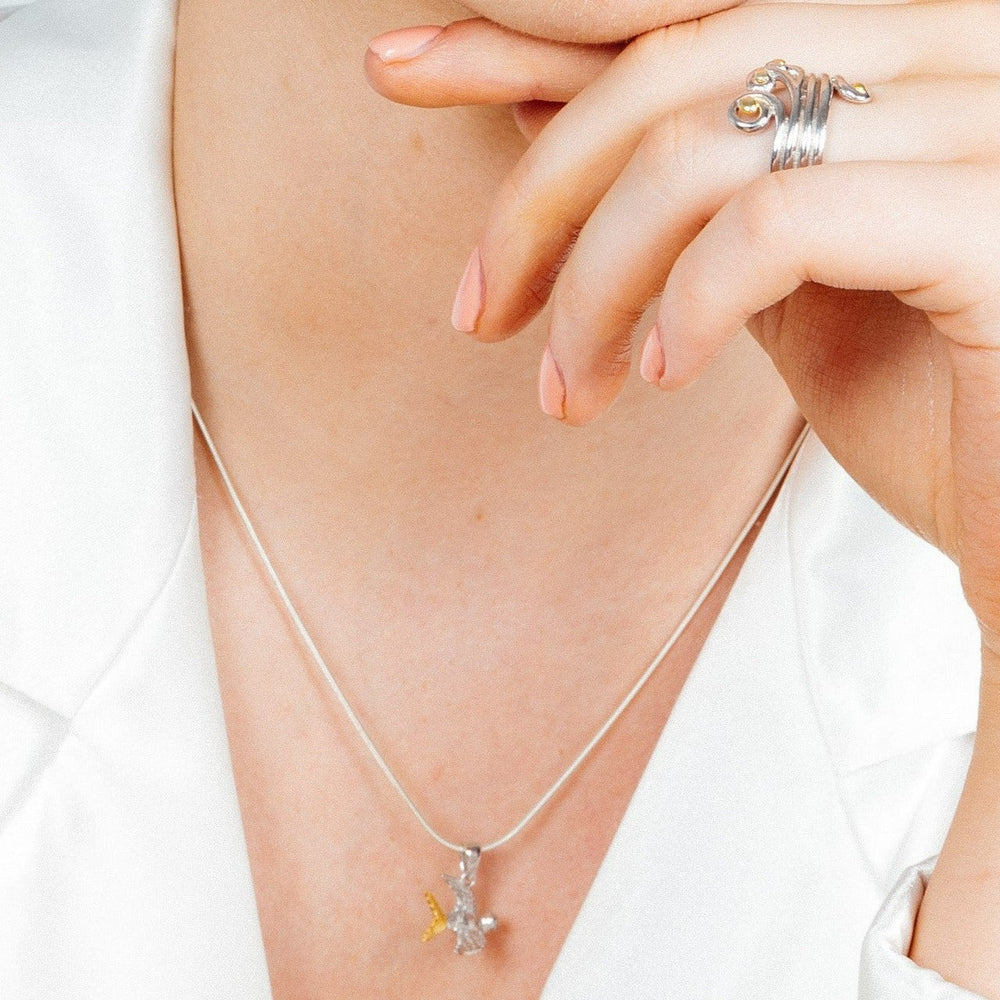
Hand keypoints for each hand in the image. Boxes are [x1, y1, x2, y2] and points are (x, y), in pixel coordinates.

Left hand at [368, 1, 999, 622]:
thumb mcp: (773, 277)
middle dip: (539, 195)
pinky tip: (661, 374)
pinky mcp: (995, 218)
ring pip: (705, 146)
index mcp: (898, 44)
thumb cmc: (924, 399)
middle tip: (477, 312)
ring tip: (569, 391)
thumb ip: (678, 185)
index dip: (527, 31)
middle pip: (673, 66)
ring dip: (596, 281)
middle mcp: (960, 39)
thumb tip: (537, 102)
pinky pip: (776, 224)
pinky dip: (687, 303)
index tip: (405, 69)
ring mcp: (989, 116)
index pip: (679, 15)